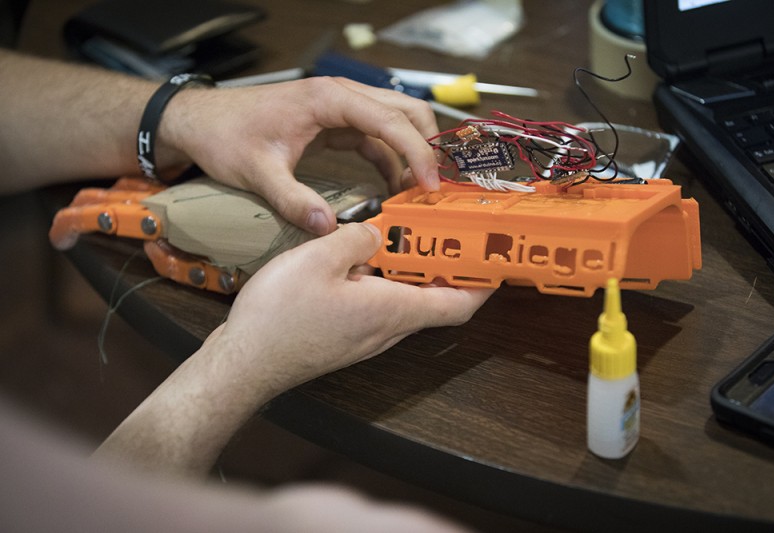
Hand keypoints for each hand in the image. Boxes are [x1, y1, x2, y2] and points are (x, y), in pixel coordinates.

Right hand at [96, 222, 492, 473]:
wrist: (244, 363)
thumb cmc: (280, 318)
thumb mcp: (319, 259)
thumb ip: (357, 238)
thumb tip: (379, 233)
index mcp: (392, 310)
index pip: (459, 304)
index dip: (483, 283)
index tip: (494, 258)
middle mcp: (387, 329)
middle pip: (435, 300)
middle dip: (447, 265)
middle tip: (446, 229)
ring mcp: (367, 337)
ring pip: (406, 301)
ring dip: (413, 271)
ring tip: (407, 235)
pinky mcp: (347, 336)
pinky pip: (379, 305)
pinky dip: (385, 280)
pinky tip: (364, 257)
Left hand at [160, 77, 440, 235]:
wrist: (202, 121)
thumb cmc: (226, 135)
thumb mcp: (257, 172)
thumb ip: (293, 200)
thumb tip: (327, 229)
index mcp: (328, 100)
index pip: (390, 120)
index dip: (416, 152)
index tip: (429, 184)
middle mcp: (341, 97)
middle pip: (405, 112)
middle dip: (426, 147)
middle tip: (433, 187)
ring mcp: (340, 109)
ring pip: (395, 123)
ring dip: (411, 155)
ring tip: (417, 194)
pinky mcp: (335, 123)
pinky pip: (375, 139)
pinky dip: (390, 161)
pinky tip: (393, 188)